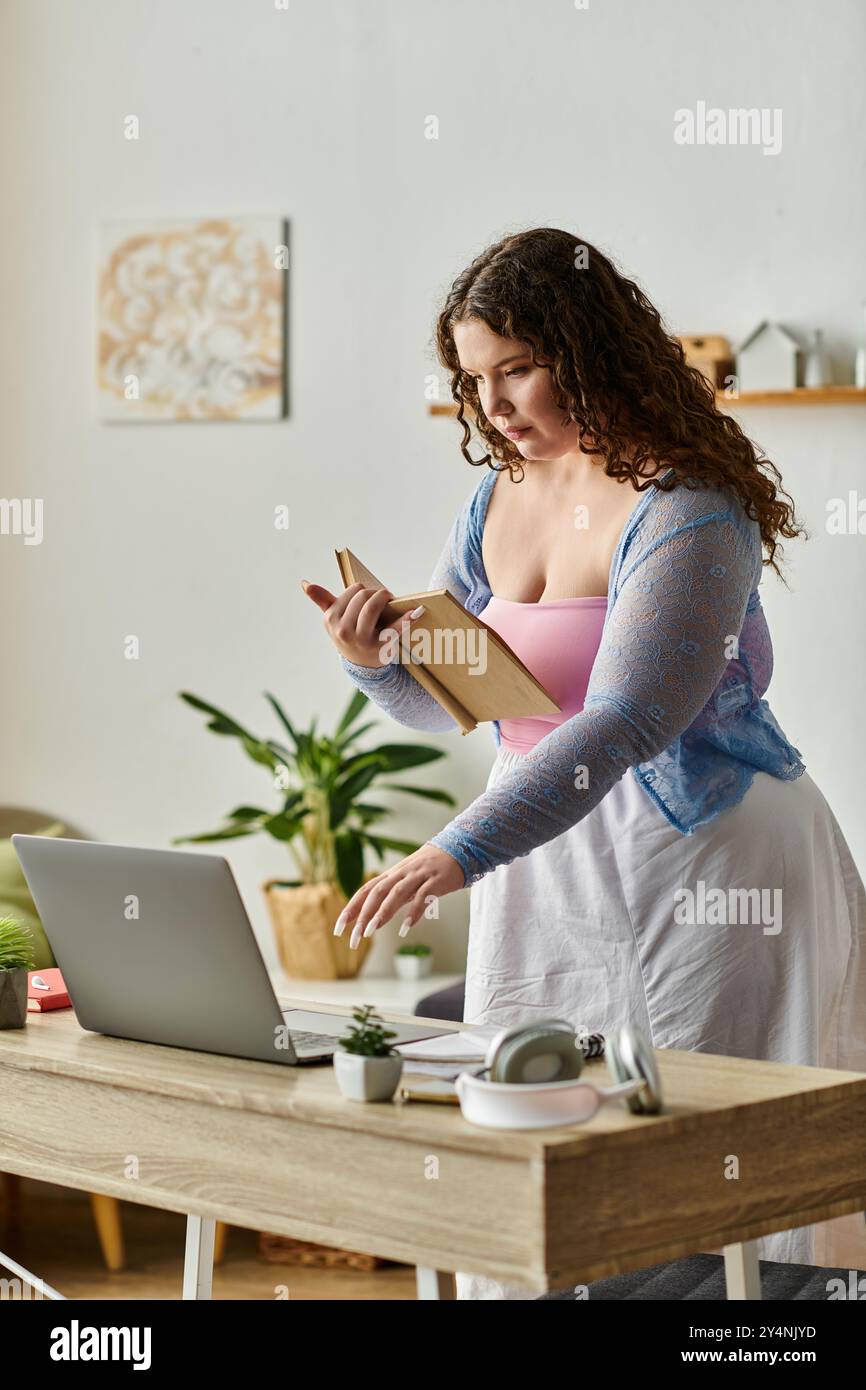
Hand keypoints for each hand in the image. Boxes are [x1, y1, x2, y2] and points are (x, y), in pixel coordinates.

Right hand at [301, 578, 425, 668]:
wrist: (363, 666)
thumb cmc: (350, 635)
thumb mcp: (334, 620)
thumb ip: (322, 600)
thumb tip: (304, 583)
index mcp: (330, 619)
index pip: (353, 590)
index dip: (365, 590)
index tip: (370, 596)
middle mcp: (342, 630)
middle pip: (363, 596)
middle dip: (376, 593)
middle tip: (385, 597)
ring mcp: (360, 640)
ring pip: (372, 606)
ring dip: (385, 597)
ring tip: (391, 599)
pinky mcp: (379, 648)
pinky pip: (394, 629)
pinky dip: (407, 620)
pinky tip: (417, 612)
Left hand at [333, 844, 465, 948]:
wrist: (459, 849)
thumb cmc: (429, 869)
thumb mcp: (407, 880)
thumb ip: (391, 896)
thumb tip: (370, 916)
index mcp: (392, 874)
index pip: (366, 890)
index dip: (351, 908)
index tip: (339, 928)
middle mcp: (402, 873)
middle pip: (377, 892)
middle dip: (363, 914)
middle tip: (354, 938)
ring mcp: (419, 876)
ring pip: (396, 893)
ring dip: (382, 912)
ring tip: (371, 931)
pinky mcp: (437, 881)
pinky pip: (423, 897)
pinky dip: (413, 912)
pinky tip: (406, 928)